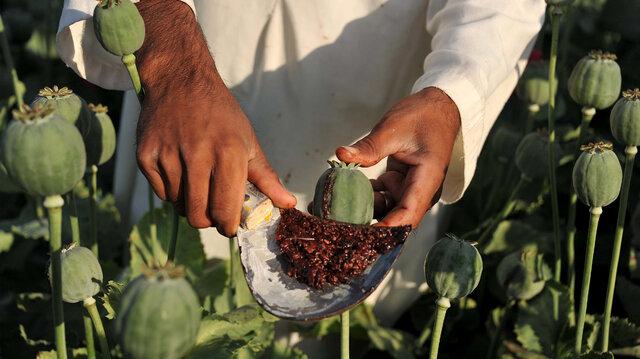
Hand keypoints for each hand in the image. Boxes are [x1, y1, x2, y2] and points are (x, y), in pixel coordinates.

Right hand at [134, 0, 295, 234]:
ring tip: (198, 182)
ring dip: (190, 203)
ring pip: (179, 205)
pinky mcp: (145, 154)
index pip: (225, 209)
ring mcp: (168, 154)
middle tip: (214, 210)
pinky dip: (172, 191)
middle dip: (209, 220)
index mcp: (228, 152)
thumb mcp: (248, 140)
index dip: (228, 225)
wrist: (180, 79)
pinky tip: (180, 172)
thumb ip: (266, 177)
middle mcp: (197, 153)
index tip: (231, 225)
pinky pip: (160, 193)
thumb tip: (288, 204)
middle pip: (198, 215)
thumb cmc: (220, 114)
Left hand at [336, 87, 460, 227]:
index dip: (386, 229)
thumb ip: (368, 147)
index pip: (407, 215)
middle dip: (370, 226)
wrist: (437, 108)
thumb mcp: (392, 129)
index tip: (362, 236)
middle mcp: (421, 191)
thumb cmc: (422, 117)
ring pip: (386, 210)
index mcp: (426, 180)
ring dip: (364, 210)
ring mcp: (411, 189)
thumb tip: (340, 155)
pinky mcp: (401, 184)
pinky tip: (345, 193)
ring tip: (336, 209)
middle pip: (397, 219)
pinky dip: (365, 197)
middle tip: (340, 228)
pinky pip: (382, 198)